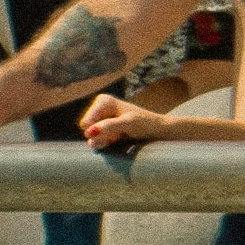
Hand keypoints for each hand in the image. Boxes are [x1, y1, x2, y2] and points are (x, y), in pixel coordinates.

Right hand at [78, 88, 194, 147]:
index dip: (96, 130)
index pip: (86, 122)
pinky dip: (106, 142)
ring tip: (118, 136)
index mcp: (103, 101)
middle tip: (117, 134)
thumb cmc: (145, 123)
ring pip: (91, 136)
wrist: (157, 130)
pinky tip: (116, 139)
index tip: (114, 129)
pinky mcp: (105, 129)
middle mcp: (100, 108)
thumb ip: (109, 126)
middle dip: (100, 135)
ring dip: (104, 140)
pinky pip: (97, 140)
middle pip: (87, 129)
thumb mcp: (128, 124)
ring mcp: (102, 119)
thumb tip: (89, 131)